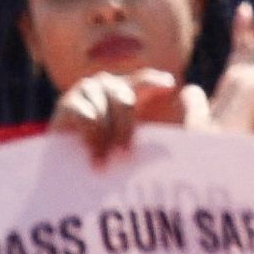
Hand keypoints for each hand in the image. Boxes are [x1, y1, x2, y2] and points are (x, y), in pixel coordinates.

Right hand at [54, 70, 202, 160]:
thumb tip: (186, 105)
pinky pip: (84, 114)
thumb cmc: (109, 156)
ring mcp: (88, 91)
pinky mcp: (67, 103)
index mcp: (129, 91)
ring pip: (104, 109)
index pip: (144, 81)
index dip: (154, 81)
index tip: (169, 87)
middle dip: (126, 127)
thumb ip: (160, 134)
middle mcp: (109, 86)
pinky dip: (90, 135)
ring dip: (105, 137)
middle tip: (125, 154)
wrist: (68, 172)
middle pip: (125, 98)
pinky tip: (91, 153)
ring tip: (102, 162)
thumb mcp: (136, 145)